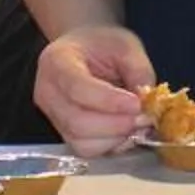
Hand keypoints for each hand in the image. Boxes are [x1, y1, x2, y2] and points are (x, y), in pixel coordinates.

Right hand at [36, 26, 156, 156]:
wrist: (84, 50)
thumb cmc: (101, 44)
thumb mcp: (126, 45)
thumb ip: (138, 70)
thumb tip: (147, 101)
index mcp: (57, 61)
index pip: (78, 89)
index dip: (109, 101)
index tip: (137, 103)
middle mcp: (47, 92)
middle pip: (77, 122)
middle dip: (116, 125)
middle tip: (144, 117)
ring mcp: (53, 116)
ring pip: (81, 142)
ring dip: (116, 139)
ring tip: (137, 123)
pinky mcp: (64, 133)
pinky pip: (87, 149)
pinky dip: (111, 145)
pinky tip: (126, 131)